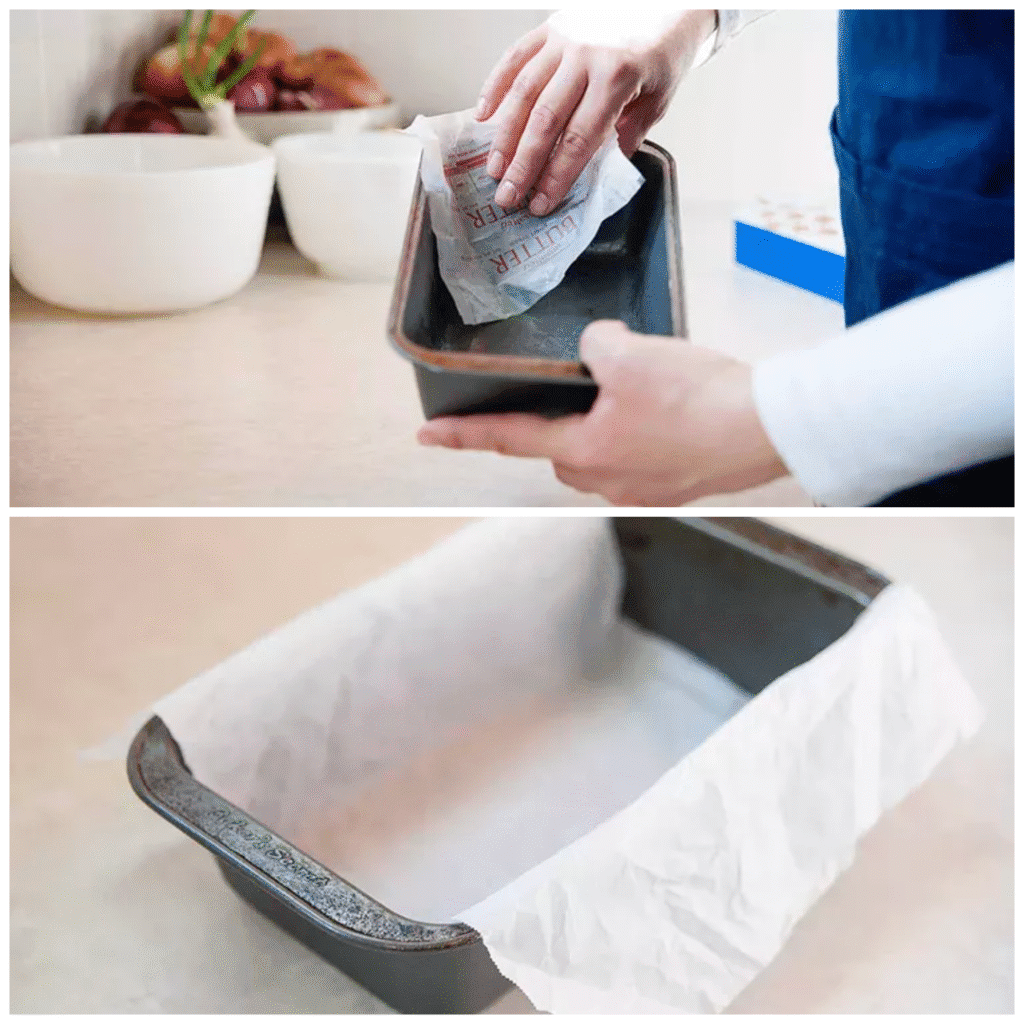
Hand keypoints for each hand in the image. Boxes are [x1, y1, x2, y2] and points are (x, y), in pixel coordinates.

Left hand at [417, 321, 788, 505]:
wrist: (768, 427)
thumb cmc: (698, 397)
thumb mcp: (629, 353)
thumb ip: (593, 346)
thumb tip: (597, 349)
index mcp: (583, 452)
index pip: (507, 439)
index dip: (463, 434)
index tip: (427, 437)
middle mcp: (606, 481)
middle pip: (558, 450)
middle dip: (558, 422)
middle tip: (578, 389)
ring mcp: (643, 490)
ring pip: (600, 456)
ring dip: (602, 430)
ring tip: (636, 395)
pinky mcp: (675, 488)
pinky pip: (640, 460)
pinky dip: (640, 437)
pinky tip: (668, 414)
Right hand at [476, 10, 716, 215]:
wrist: (667, 1)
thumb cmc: (662, 53)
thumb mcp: (658, 100)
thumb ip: (627, 137)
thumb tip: (594, 172)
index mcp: (617, 77)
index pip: (579, 139)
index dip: (557, 176)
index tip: (541, 203)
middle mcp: (586, 56)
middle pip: (545, 120)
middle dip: (523, 165)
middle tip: (507, 196)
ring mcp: (564, 39)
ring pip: (524, 92)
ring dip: (504, 135)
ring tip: (493, 168)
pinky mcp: (550, 27)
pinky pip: (514, 58)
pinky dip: (494, 87)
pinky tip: (482, 118)